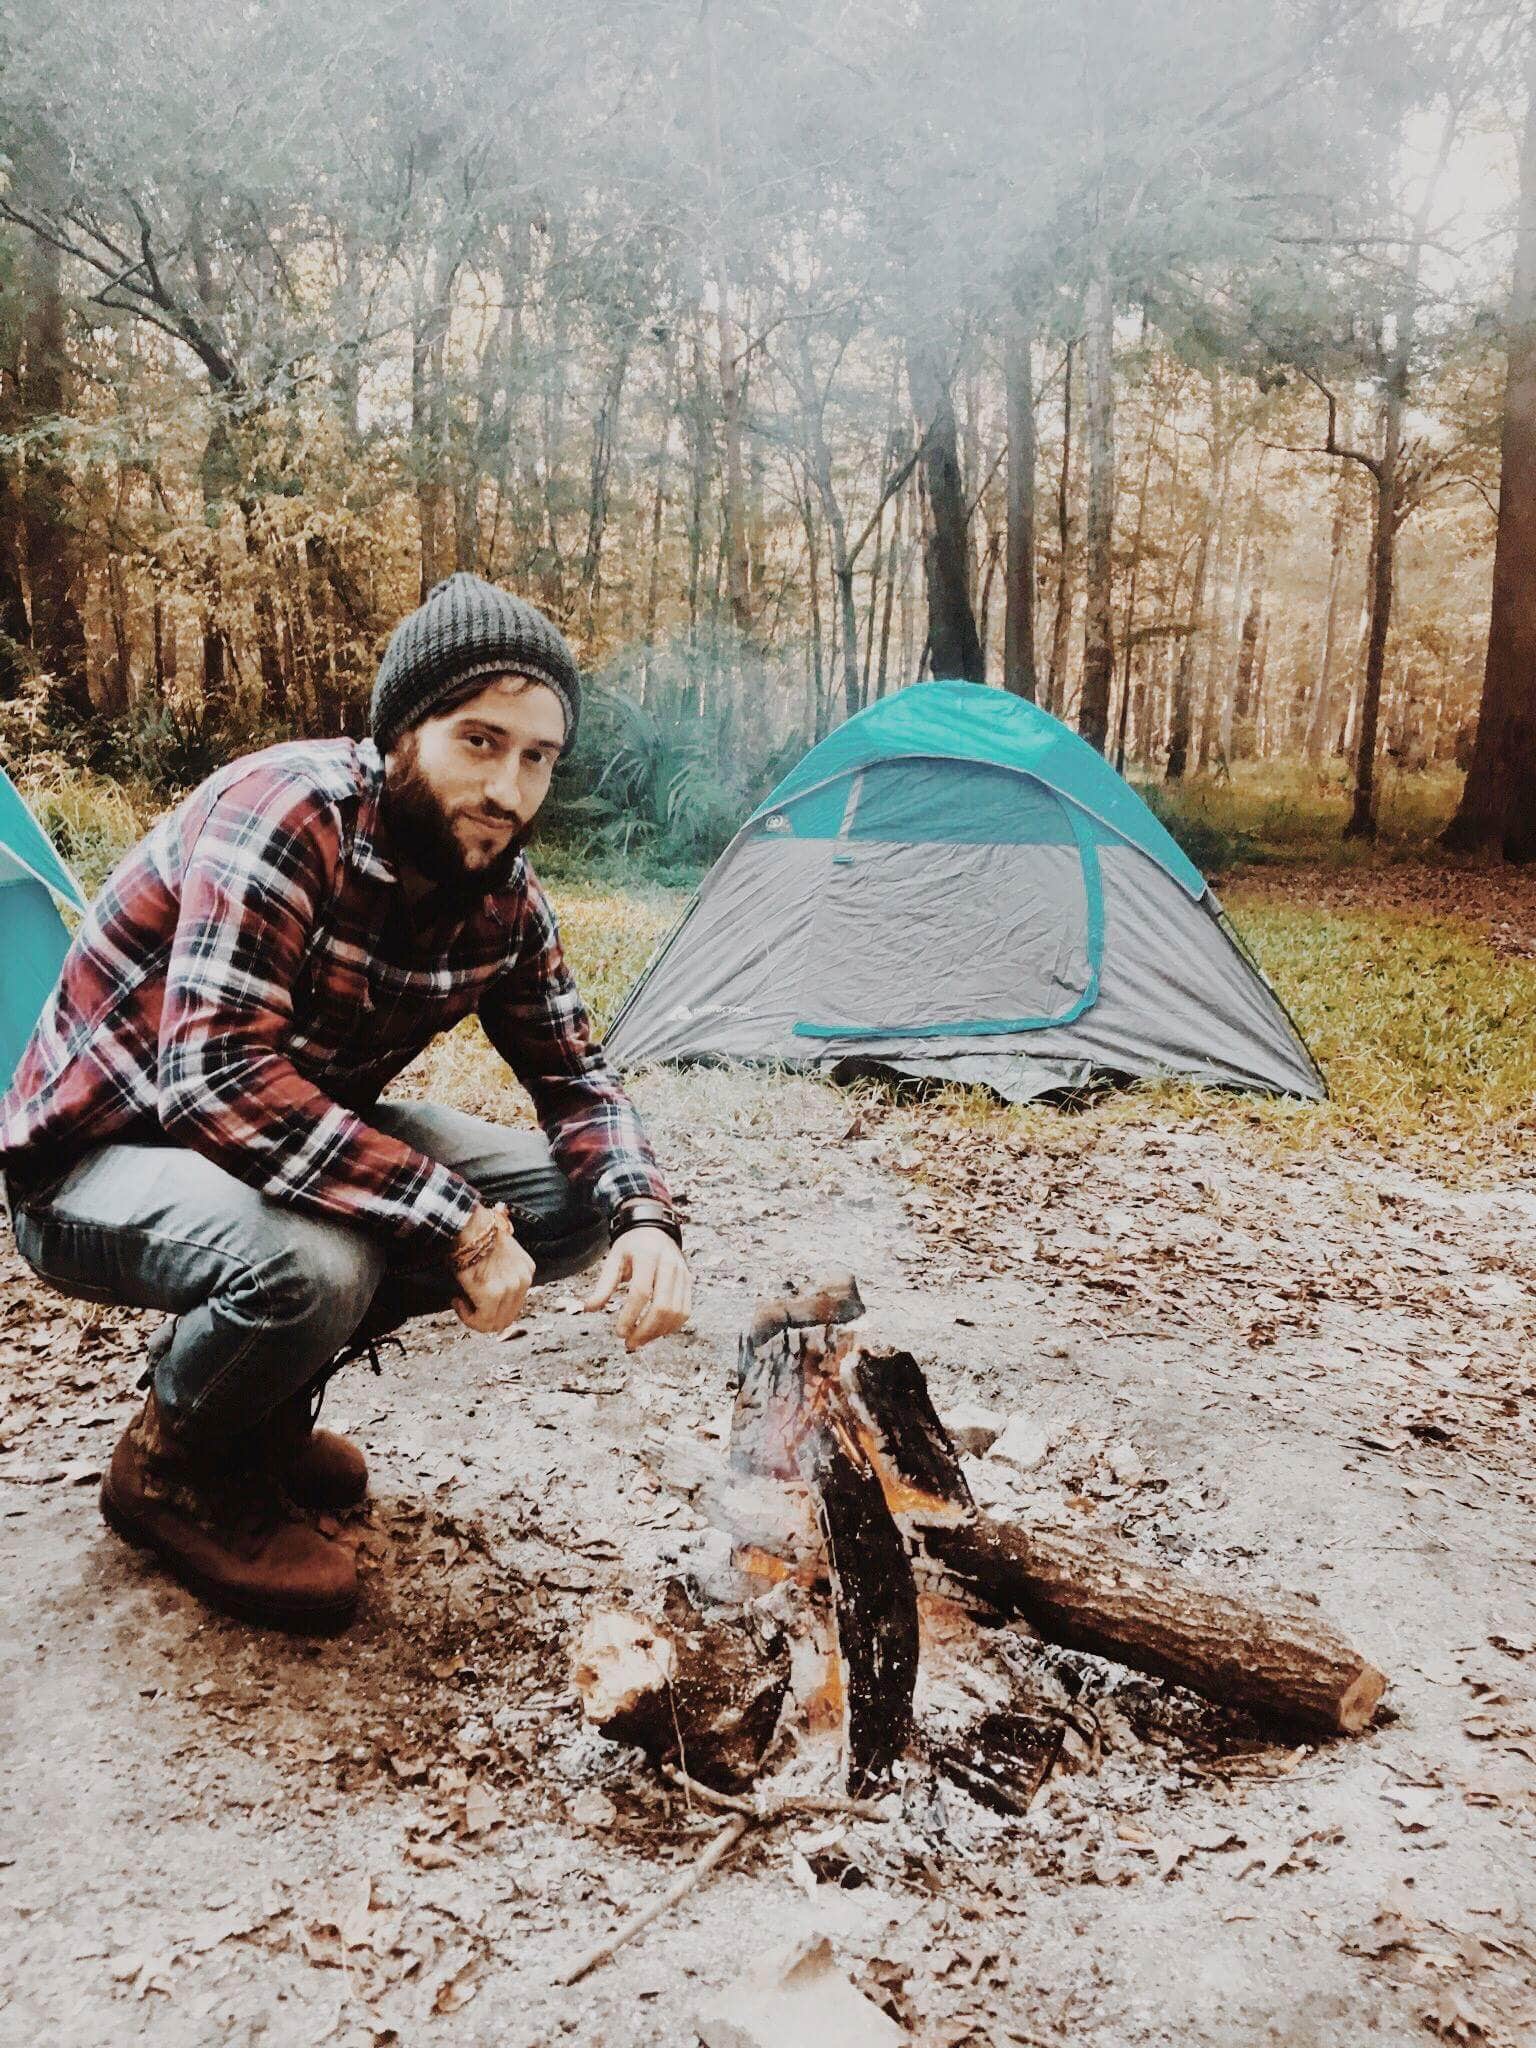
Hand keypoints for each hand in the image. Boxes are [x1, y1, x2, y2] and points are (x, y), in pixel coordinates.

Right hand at [451, 1204, 535, 1333]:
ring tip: (461, 1301)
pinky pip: (482, 1320)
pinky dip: (467, 1317)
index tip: (476, 1298)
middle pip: (507, 1317)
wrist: (467, 1225)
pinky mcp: (493, 1294)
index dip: (493, 1307)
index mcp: (526, 1271)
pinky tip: (458, 1301)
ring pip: (494, 1323)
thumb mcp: (500, 1256)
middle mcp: (523, 1281)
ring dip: (474, 1317)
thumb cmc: (476, 1236)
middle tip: (467, 1305)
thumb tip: (489, 1297)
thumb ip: (502, 1275)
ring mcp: (510, 1288)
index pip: (515, 1304)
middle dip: (485, 1317)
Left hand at [583, 1227, 691, 1350]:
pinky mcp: (688, 1282)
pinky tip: (655, 1332)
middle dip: (646, 1330)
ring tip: (640, 1340)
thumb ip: (603, 1286)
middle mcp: (669, 1265)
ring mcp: (682, 1274)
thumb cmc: (632, 1246)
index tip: (619, 1333)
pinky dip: (671, 1327)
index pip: (641, 1292)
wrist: (655, 1229)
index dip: (630, 1316)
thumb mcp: (613, 1260)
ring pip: (676, 1312)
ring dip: (658, 1332)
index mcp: (648, 1256)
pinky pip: (685, 1311)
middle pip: (662, 1306)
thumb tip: (588, 1309)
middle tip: (630, 1344)